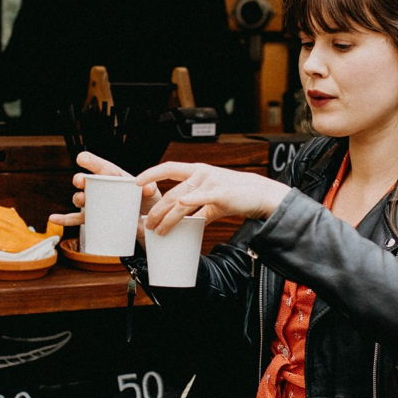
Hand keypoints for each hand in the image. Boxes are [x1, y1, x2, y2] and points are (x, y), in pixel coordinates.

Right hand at [47, 152, 160, 230]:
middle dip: (80, 180)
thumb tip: (146, 188)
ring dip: (77, 198)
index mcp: (115, 178)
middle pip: (87, 182)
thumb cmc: (149, 203)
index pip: (102, 167)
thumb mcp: (153, 194)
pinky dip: (64, 219)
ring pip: (81, 199)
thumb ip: (151, 189)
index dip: (91, 161)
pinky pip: (76, 219)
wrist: (148, 222)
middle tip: (80, 181)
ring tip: (81, 200)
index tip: (82, 158)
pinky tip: (54, 218)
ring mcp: (96, 204)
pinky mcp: (94, 219)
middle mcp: (102, 189)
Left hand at [134, 163, 291, 235]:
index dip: (152, 173)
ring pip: (182, 200)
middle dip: (157, 209)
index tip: (136, 181)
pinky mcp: (221, 193)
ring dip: (168, 217)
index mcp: (197, 171)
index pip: (169, 167)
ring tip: (159, 229)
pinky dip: (191, 201)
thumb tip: (187, 224)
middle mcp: (201, 173)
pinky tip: (181, 206)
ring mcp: (211, 182)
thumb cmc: (236, 195)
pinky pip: (202, 198)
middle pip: (172, 192)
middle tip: (148, 223)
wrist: (261, 194)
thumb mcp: (213, 198)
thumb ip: (199, 208)